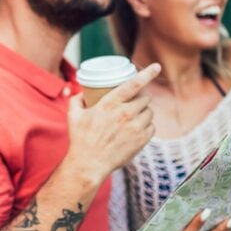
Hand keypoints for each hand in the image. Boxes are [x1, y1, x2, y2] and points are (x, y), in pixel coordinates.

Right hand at [64, 64, 159, 178]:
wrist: (89, 164)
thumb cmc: (80, 140)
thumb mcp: (73, 116)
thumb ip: (76, 100)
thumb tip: (81, 93)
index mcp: (110, 104)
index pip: (133, 84)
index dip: (147, 73)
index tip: (156, 66)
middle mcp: (125, 114)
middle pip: (144, 98)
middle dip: (141, 98)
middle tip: (133, 103)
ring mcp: (135, 127)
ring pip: (149, 112)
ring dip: (144, 112)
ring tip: (134, 117)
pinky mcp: (141, 140)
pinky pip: (152, 127)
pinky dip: (147, 126)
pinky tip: (138, 129)